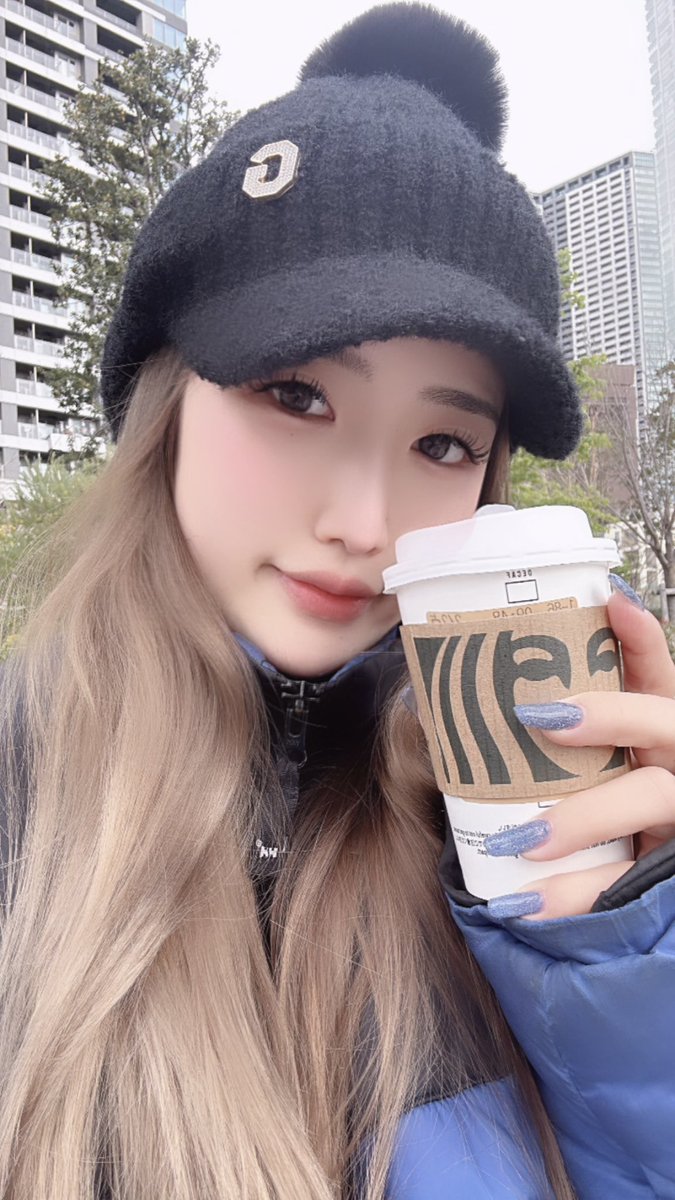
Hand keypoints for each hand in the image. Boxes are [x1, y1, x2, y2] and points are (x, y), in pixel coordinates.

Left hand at [488, 590, 674, 919]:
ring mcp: (674, 825)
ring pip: (652, 797)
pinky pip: (623, 886)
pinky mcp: (662, 882)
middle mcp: (671, 768)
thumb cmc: (563, 826)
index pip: (655, 675)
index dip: (642, 638)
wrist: (579, 907)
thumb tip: (423, 710)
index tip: (611, 598)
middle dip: (610, 711)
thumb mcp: (551, 781)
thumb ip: (512, 746)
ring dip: (582, 814)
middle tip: (538, 717)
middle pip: (666, 722)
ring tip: (519, 838)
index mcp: (648, 736)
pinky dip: (571, 895)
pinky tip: (523, 902)